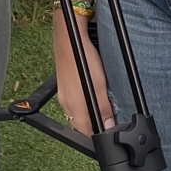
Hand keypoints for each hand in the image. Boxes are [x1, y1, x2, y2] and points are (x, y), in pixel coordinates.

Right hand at [52, 10, 115, 133]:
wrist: (69, 36)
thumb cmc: (83, 56)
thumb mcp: (99, 84)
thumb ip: (103, 108)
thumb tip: (108, 128)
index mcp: (73, 105)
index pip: (85, 133)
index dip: (98, 135)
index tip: (109, 130)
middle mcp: (65, 103)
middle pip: (80, 125)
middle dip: (94, 125)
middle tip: (108, 117)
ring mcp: (62, 95)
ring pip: (76, 114)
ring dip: (88, 114)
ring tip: (101, 104)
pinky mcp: (63, 87)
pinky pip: (73, 103)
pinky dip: (82, 104)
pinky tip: (90, 93)